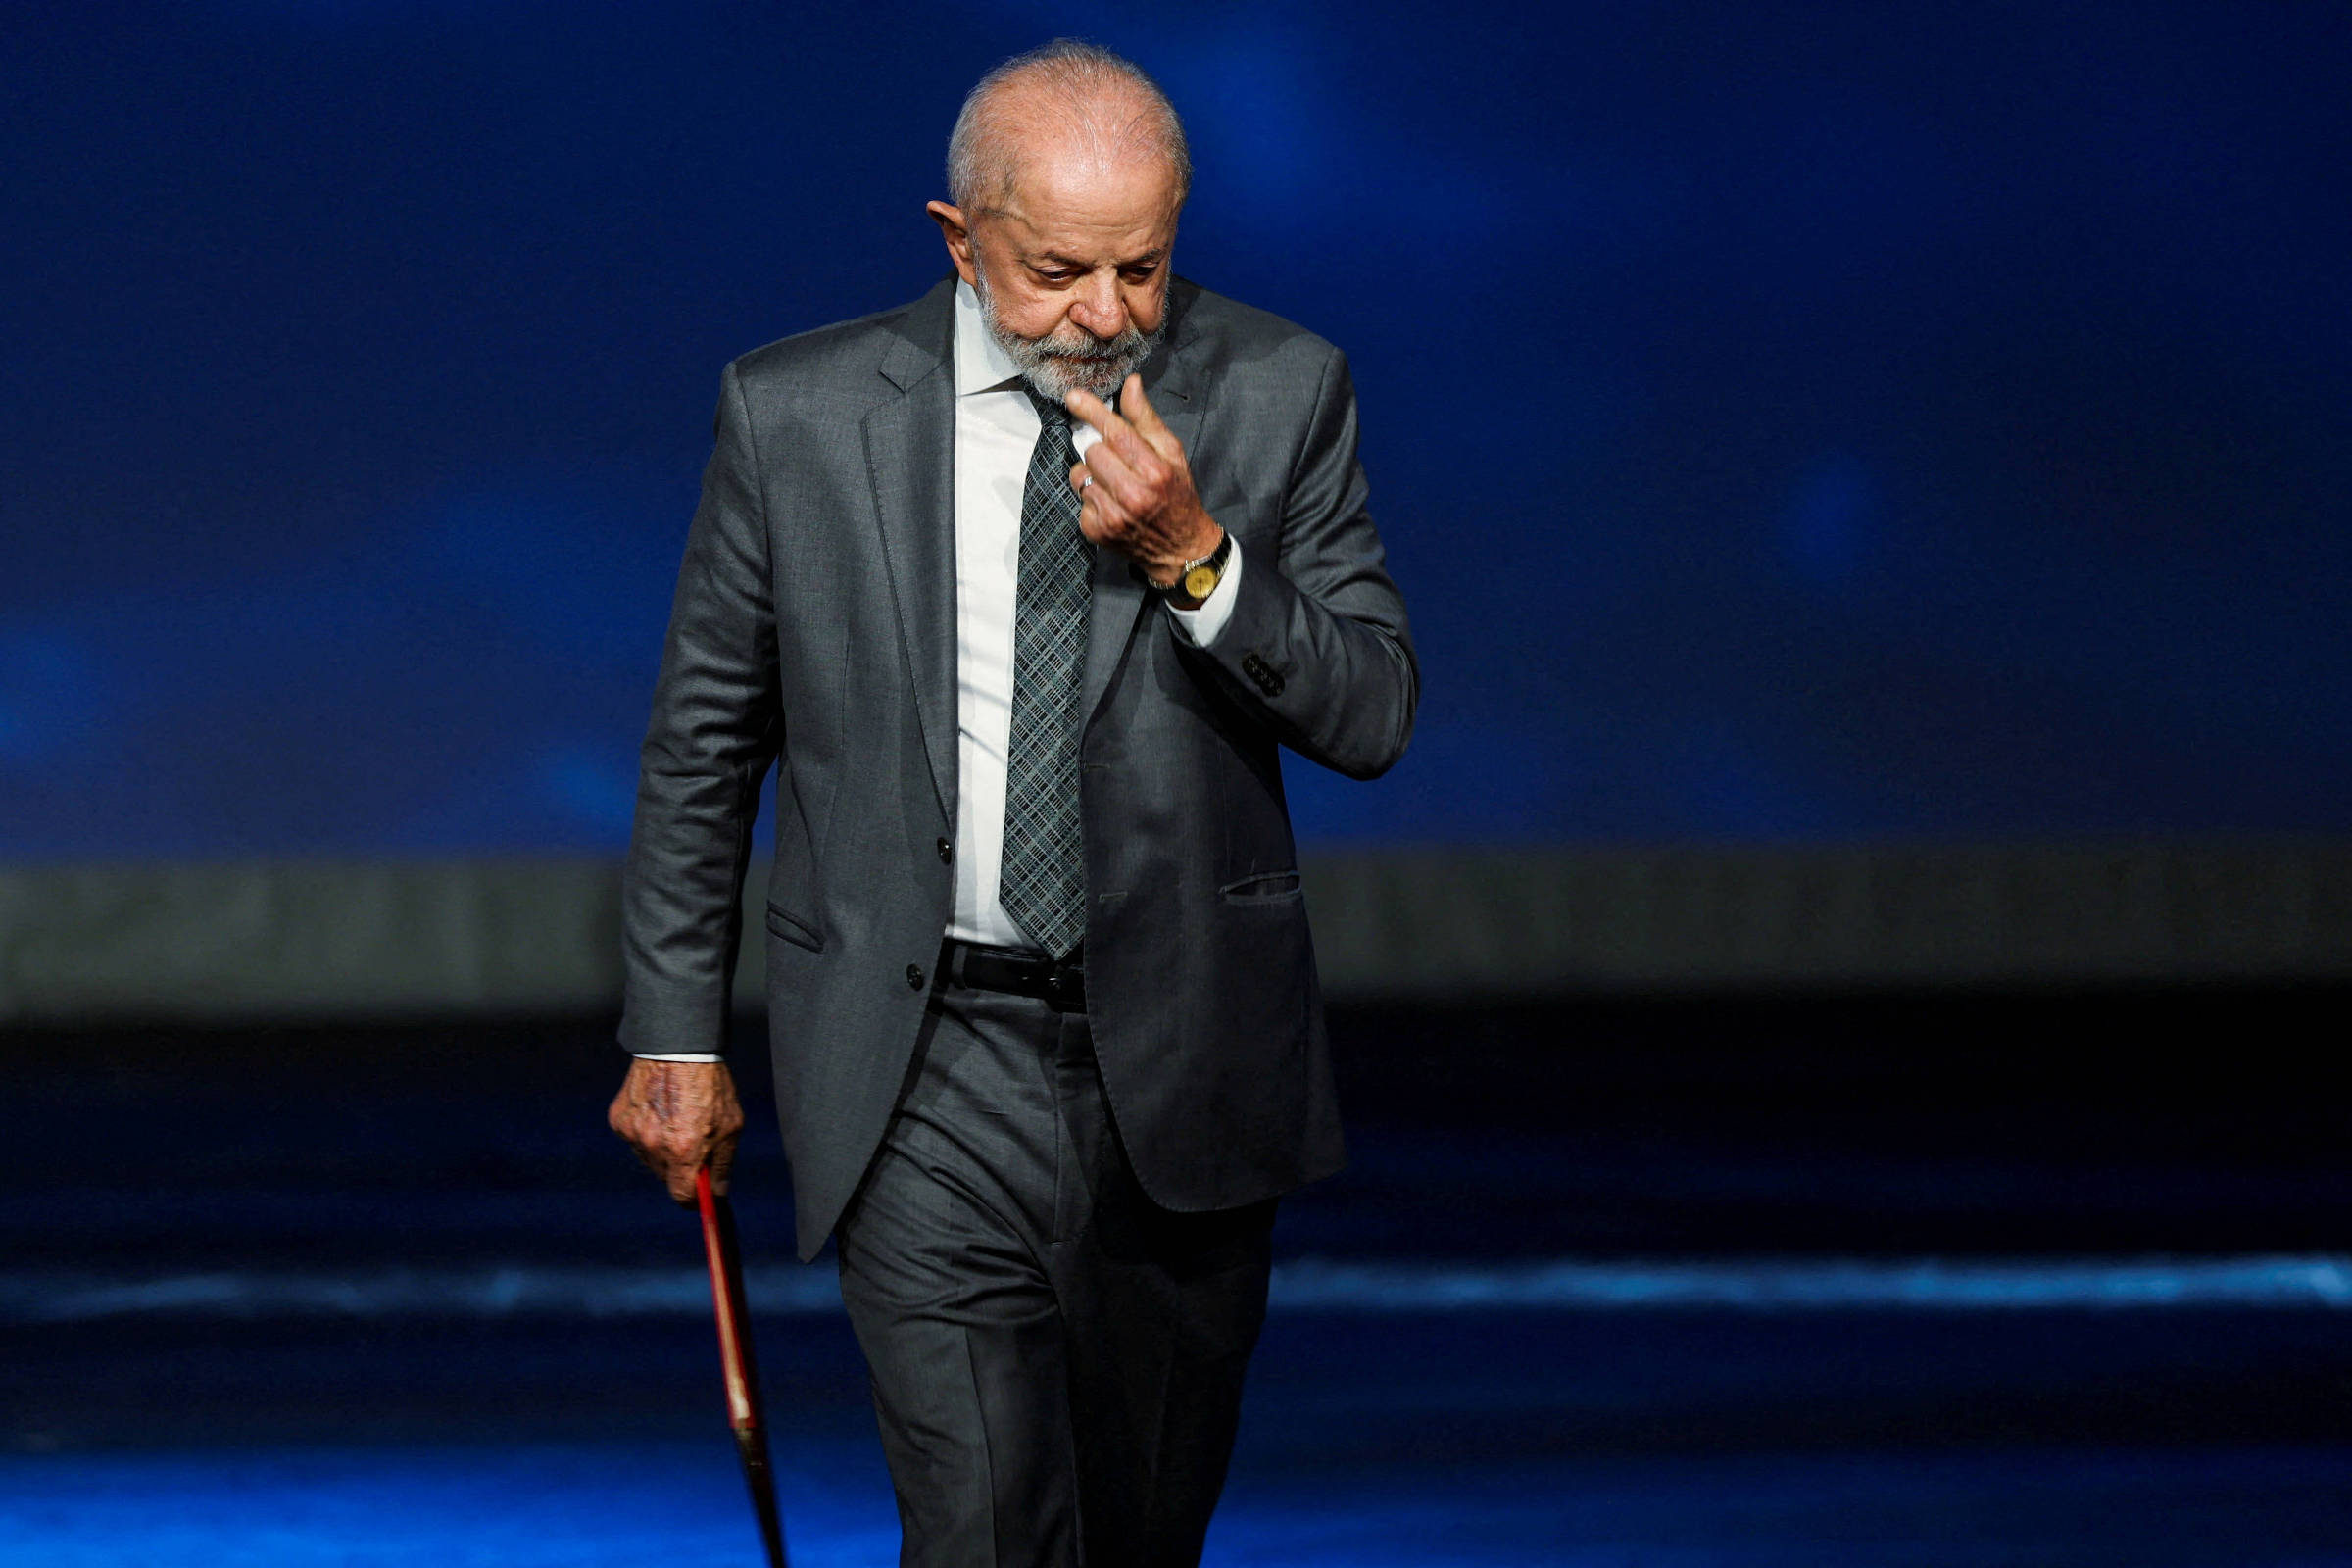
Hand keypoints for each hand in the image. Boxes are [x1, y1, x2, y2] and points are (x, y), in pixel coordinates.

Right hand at [607, 1057, 743, 1204]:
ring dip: (662, 1152)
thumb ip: (722, 1164)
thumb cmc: (710, 1085)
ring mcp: (633, 1133)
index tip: (699, 1196)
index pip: (682, 1196)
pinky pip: (635, 1140)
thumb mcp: (731, 1125)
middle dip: (681, 1171)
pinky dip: (646, 1133)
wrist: (677, 1047)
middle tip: (693, 1149)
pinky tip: (660, 1112)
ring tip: (677, 1123)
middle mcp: (655, 1146)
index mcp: (685, 1150)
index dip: (692, 1199)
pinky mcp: (619, 1121)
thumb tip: (717, 1194)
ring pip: (649, 1160)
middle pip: (666, 1179)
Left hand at [1065, 374, 1222, 594]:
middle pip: (1093, 451)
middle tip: (1119, 461)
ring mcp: (1112, 515)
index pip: (1114, 432)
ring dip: (1093, 474)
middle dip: (1102, 450)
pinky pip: (1079, 498)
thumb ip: (1146, 419)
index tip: (1074, 397)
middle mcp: (1133, 495)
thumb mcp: (1172, 453)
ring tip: (1115, 484)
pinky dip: (1092, 497)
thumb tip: (1130, 384)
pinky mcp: (1097, 530)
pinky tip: (1111, 503)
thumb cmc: (1178, 495)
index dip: (1092, 411)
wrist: (1180, 548)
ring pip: (1081, 474)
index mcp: (1154, 471)